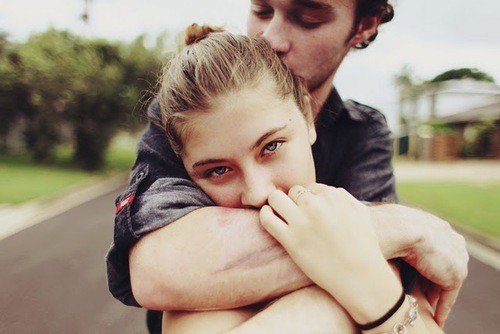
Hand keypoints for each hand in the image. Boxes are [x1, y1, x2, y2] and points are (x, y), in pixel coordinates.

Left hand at [260, 184, 400, 322]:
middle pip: (293, 192)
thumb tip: (328, 192)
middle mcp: (315, 205)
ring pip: (275, 198)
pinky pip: (267, 219)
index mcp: (332, 196)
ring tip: (279, 214)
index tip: (311, 213)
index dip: (309, 200)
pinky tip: (268, 216)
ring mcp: (301, 221)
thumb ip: (343, 197)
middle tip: (296, 216)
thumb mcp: (360, 212)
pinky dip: (265, 214)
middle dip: (293, 201)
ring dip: (276, 204)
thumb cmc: (364, 247)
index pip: (310, 188)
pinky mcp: (290, 240)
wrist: (360, 277)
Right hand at [371, 204, 468, 326]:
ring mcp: (455, 256)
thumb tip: (373, 236)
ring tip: (424, 308)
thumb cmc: (380, 224)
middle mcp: (448, 237)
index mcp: (431, 224)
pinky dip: (442, 308)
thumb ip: (390, 232)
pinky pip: (448, 296)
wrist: (394, 229)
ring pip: (444, 279)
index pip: (431, 248)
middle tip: (420, 294)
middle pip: (442, 263)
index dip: (422, 264)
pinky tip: (435, 319)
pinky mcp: (454, 274)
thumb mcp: (386, 226)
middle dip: (432, 279)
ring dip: (435, 293)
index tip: (413, 277)